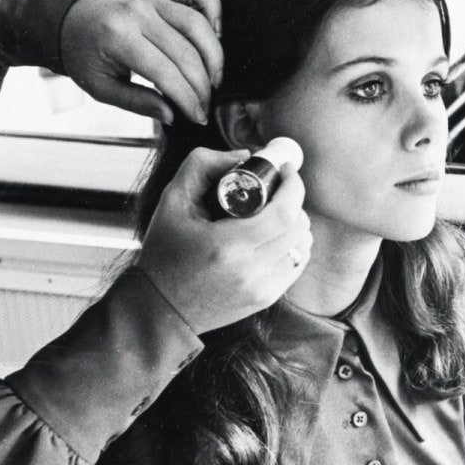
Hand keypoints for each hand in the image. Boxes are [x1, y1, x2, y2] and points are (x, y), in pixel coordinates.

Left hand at [59, 0, 224, 125]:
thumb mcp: (100, 87)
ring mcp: (152, 0)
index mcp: (119, 38)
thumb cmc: (84, 56)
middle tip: (205, 108)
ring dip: (214, 56)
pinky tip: (217, 35)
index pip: (166, 72)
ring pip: (197, 25)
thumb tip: (172, 115)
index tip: (198, 117)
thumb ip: (136, 102)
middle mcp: (139, 14)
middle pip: (186, 52)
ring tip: (215, 81)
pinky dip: (213, 11)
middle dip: (202, 86)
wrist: (70, 19)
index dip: (187, 98)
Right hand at [136, 147, 312, 334]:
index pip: (283, 213)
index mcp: (227, 246)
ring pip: (302, 246)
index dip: (293, 186)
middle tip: (279, 188)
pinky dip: (294, 245)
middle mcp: (249, 271)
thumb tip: (244, 156)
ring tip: (277, 212)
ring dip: (297, 222)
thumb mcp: (172, 201)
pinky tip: (278, 235)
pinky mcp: (265, 299)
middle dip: (294, 200)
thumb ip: (202, 166)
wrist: (161, 308)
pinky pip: (297, 264)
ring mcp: (260, 289)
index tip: (286, 170)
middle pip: (298, 227)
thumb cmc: (164, 252)